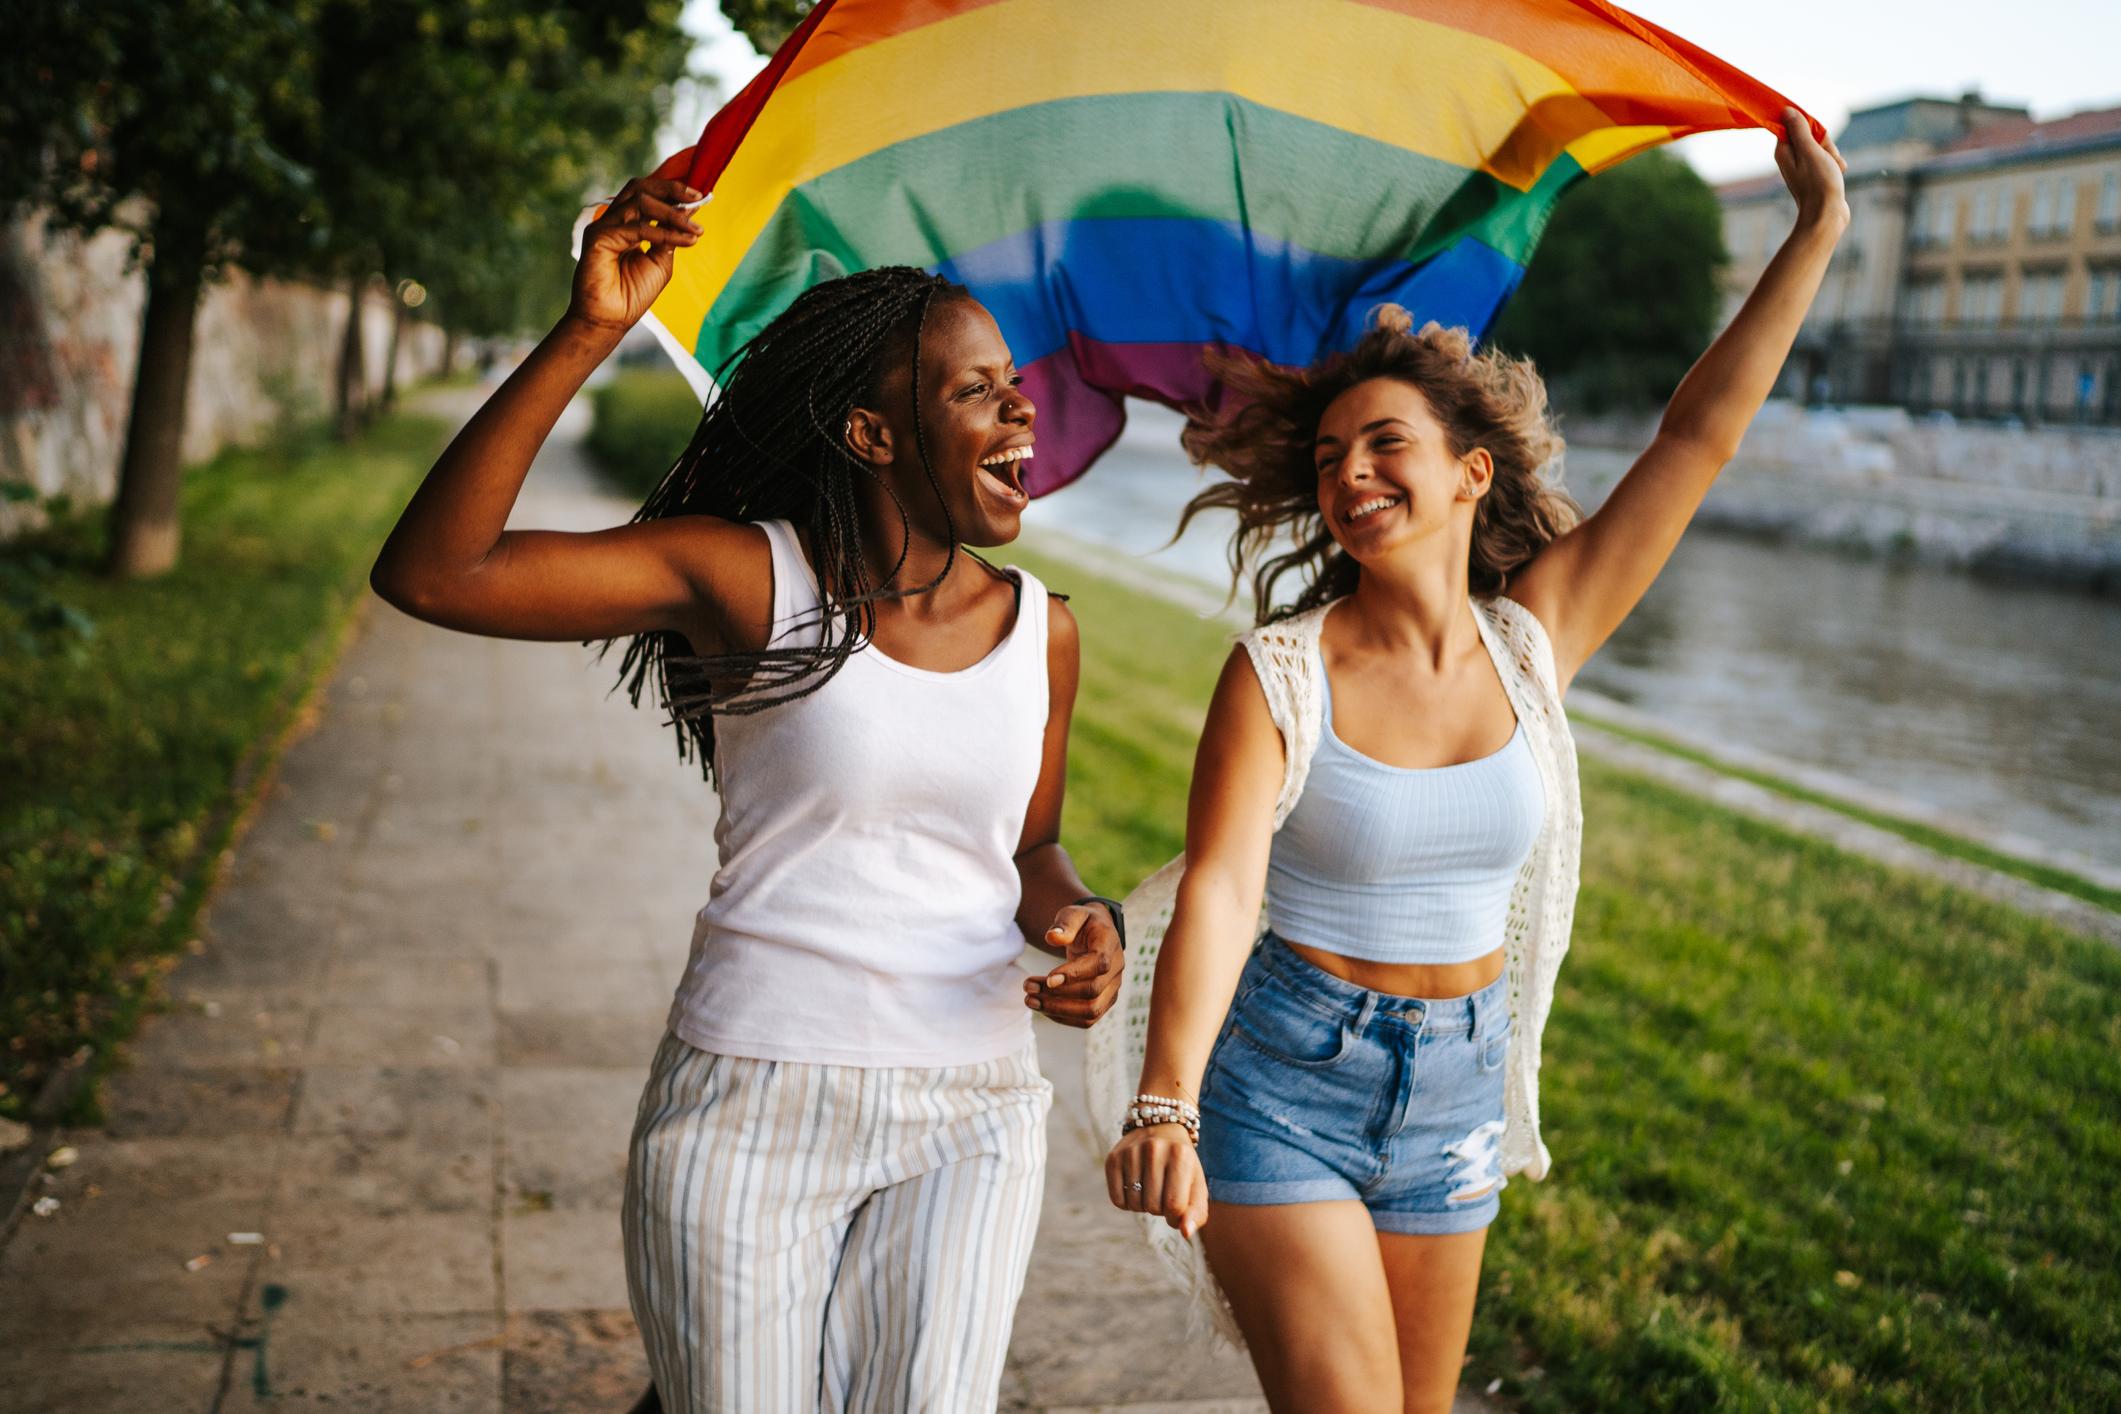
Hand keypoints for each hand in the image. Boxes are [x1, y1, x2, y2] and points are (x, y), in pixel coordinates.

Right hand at [567, 175, 703, 333]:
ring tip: (694, 229)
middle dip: (671, 189)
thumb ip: (670, 235)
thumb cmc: (632, 293)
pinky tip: (683, 240)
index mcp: (626, 223)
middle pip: (641, 188)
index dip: (672, 191)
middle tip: (696, 197)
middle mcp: (614, 220)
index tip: (699, 196)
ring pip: (640, 201)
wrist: (611, 319)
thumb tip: (689, 210)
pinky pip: (637, 227)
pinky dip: (663, 232)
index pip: (648, 195)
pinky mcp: (598, 236)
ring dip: (672, 213)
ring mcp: (604, 226)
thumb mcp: (661, 260)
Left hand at [1023, 901, 1121, 1026]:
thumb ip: (1065, 923)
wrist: (1097, 934)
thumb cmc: (1083, 923)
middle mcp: (1116, 969)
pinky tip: (1042, 1007)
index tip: (1048, 979)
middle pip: (1092, 991)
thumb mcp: (1074, 914)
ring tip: (1030, 1000)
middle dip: (1057, 994)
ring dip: (1058, 1010)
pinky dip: (1063, 1017)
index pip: (1099, 964)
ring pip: (1091, 1011)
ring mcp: (1112, 988)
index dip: (1074, 974)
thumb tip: (1052, 937)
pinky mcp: (1104, 1001)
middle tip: (1028, 987)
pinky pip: (1087, 1019)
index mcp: (1109, 944)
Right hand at [1107, 1126, 1209, 1237]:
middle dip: (1159, 1209)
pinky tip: (1134, 1188)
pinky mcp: (1113, 1158)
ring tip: (1150, 1188)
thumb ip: (1197, 1212)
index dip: (1175, 1216)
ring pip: (1134, 1205)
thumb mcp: (1196, 1185)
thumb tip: (1185, 1233)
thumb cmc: (1182, 1166)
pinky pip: (1117, 1200)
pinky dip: (1126, 1203)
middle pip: (1152, 1207)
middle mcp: (1154, 1149)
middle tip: (1163, 1192)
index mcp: (1180, 1156)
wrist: (1160, 1130)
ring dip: (1143, 1206)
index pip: (1174, 1206)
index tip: (1177, 1206)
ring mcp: (1131, 1152)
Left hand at [1774, 106, 1848, 231]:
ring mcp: (1803, 167)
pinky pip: (1827, 160)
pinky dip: (1835, 165)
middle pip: (1812, 136)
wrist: (1827, 215)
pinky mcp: (1814, 175)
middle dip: (1826, 144)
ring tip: (1835, 169)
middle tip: (1828, 158)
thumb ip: (1799, 130)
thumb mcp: (1810, 151)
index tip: (1819, 140)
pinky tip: (1838, 174)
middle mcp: (1790, 158)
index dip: (1811, 128)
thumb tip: (1786, 111)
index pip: (1795, 124)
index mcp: (1784, 151)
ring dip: (1833, 155)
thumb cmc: (1818, 183)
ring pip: (1823, 148)